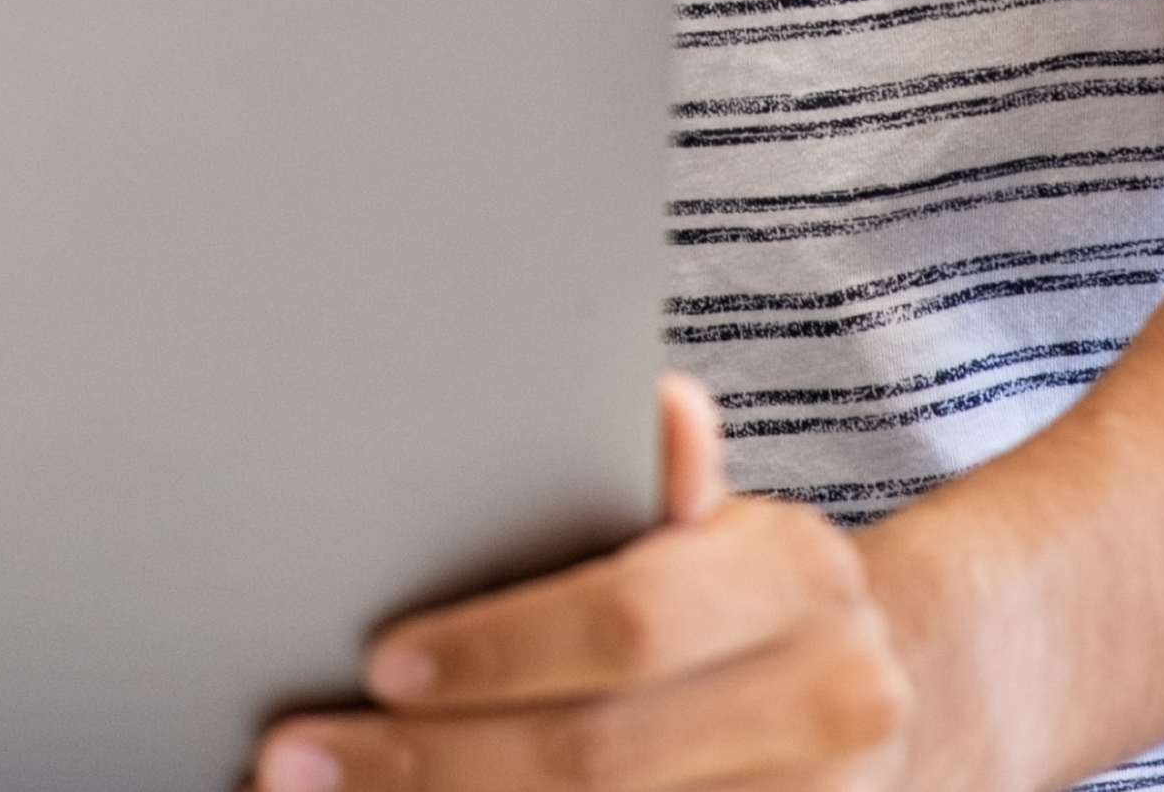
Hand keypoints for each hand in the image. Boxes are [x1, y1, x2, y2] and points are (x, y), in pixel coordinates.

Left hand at [253, 379, 911, 791]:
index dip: (497, 649)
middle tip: (294, 758)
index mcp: (799, 582)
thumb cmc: (742, 600)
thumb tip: (664, 405)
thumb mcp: (715, 528)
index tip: (379, 662)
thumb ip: (659, 492)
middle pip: (598, 755)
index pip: (629, 621)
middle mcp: (835, 704)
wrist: (869, 698)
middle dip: (430, 760)